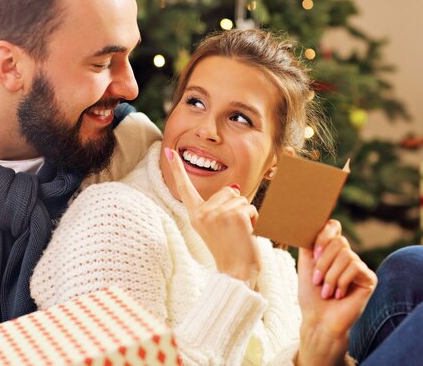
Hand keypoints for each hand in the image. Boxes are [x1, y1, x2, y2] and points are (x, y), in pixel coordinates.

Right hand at [163, 148, 260, 282]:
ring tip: (239, 233)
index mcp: (195, 215)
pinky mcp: (233, 215)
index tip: (169, 151)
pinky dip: (253, 218)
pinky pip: (250, 206)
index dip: (177, 168)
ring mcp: (216, 214)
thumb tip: (235, 186)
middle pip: (228, 190)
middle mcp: (202, 213)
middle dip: (236, 205)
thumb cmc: (230, 250)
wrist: (236, 271)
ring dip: (245, 213)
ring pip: (241, 198)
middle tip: (232, 229)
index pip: (185, 188)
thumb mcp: (217, 226)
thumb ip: (221, 206)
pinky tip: (246, 233)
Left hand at [296, 220, 376, 364]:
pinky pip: (355, 267)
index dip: (324, 235)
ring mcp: (359, 266)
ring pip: (346, 255)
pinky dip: (341, 282)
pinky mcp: (369, 278)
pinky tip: (339, 295)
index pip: (333, 226)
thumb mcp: (305, 264)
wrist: (318, 320)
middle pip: (339, 241)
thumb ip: (309, 243)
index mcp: (331, 250)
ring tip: (326, 292)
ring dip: (330, 276)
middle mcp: (347, 255)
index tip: (314, 253)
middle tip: (317, 281)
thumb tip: (309, 221)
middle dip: (323, 263)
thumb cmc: (310, 295)